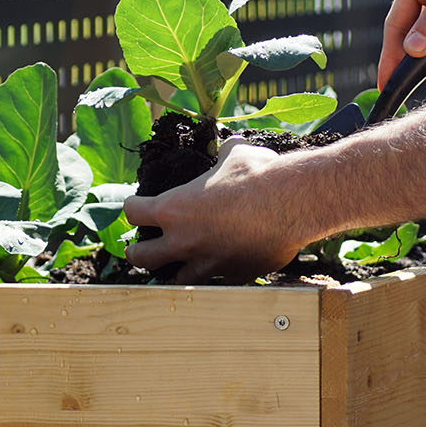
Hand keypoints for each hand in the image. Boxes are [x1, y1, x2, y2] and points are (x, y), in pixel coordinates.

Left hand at [123, 138, 308, 284]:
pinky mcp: (234, 276)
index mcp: (174, 208)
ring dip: (175, 271)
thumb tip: (226, 146)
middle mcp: (184, 241)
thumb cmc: (259, 174)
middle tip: (137, 250)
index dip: (133, 208)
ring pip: (177, 280)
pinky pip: (219, 281)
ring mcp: (208, 263)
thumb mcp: (234, 154)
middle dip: (136, 254)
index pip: (134, 212)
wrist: (292, 203)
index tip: (136, 207)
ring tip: (177, 266)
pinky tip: (224, 266)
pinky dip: (218, 274)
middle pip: (142, 258)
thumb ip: (221, 155)